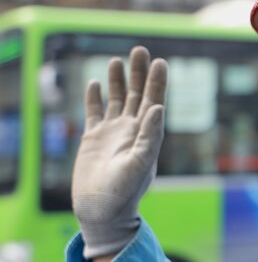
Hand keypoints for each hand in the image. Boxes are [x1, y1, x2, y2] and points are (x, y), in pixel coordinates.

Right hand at [71, 46, 167, 258]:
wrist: (102, 211)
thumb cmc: (125, 192)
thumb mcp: (141, 163)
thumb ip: (150, 136)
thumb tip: (158, 108)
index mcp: (147, 135)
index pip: (154, 101)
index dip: (157, 82)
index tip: (160, 61)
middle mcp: (132, 130)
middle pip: (138, 95)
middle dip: (139, 73)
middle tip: (139, 49)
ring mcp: (112, 134)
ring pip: (117, 100)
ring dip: (118, 80)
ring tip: (118, 60)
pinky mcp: (93, 140)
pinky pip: (94, 113)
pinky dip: (95, 98)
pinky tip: (95, 83)